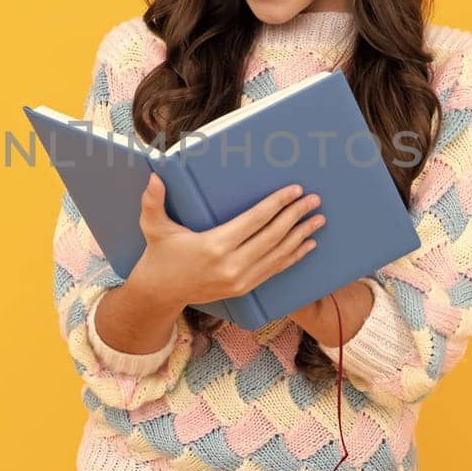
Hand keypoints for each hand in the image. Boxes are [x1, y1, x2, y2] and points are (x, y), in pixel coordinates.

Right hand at [128, 173, 326, 308]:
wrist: (160, 292)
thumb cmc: (159, 254)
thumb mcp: (153, 227)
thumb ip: (153, 202)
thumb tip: (154, 178)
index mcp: (214, 245)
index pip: (255, 220)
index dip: (277, 204)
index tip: (295, 190)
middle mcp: (231, 265)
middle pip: (273, 236)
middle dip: (296, 216)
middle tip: (314, 200)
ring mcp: (240, 279)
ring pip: (278, 254)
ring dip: (301, 236)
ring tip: (318, 220)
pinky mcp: (244, 288)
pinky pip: (274, 270)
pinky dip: (294, 257)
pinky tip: (308, 245)